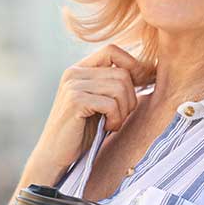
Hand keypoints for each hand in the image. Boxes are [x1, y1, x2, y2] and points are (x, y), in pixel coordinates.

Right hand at [31, 43, 152, 170]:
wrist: (54, 154)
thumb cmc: (81, 130)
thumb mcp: (99, 101)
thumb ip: (114, 84)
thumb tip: (149, 69)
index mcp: (79, 68)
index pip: (113, 50)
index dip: (132, 66)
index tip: (139, 88)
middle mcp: (74, 72)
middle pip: (122, 73)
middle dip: (130, 98)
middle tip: (119, 116)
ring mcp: (73, 85)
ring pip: (120, 87)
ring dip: (123, 111)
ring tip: (111, 123)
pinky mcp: (75, 101)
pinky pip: (111, 103)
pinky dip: (115, 119)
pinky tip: (106, 127)